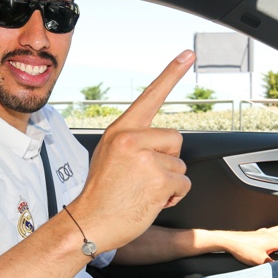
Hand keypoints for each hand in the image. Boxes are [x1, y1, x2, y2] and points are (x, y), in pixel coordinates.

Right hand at [67, 50, 194, 252]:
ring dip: (169, 183)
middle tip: (143, 178)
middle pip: (175, 140)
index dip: (172, 73)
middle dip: (168, 161)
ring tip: (142, 192)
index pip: (150, 96)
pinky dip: (174, 197)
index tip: (188, 54)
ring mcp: (147, 158)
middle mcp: (133, 139)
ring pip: (180, 165)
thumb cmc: (100, 196)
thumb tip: (161, 145)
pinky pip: (183, 184)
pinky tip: (151, 201)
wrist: (89, 223)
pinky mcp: (160, 178)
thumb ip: (134, 144)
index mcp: (121, 130)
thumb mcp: (110, 156)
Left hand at [221, 226, 277, 264]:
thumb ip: (272, 264)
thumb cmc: (242, 249)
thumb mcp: (260, 261)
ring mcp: (262, 232)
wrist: (229, 241)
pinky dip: (272, 235)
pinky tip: (268, 241)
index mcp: (273, 240)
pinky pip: (268, 231)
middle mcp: (269, 234)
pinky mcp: (256, 233)